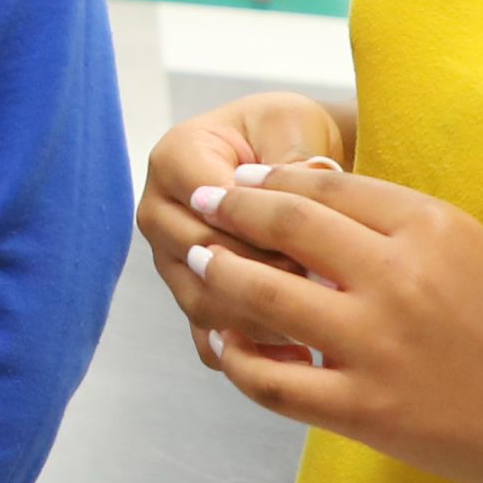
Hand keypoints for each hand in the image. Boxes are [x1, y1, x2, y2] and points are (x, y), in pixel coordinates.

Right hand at [140, 95, 348, 353]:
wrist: (285, 154)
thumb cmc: (288, 132)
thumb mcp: (294, 127)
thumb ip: (294, 160)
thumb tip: (311, 193)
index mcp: (175, 158)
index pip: (208, 206)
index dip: (260, 231)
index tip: (314, 246)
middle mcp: (160, 210)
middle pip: (201, 259)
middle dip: (263, 277)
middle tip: (323, 292)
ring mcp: (169, 257)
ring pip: (202, 302)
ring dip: (256, 320)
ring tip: (313, 329)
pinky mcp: (189, 293)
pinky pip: (207, 336)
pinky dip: (247, 352)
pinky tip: (295, 356)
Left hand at [162, 162, 482, 482]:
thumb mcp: (474, 250)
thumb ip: (400, 228)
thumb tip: (316, 211)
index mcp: (432, 228)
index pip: (329, 187)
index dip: (274, 179)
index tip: (244, 178)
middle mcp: (398, 278)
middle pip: (287, 225)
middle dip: (231, 208)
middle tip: (201, 199)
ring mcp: (375, 345)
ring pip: (264, 296)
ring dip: (218, 272)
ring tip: (196, 260)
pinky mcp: (363, 409)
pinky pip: (274, 381)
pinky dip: (239, 359)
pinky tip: (225, 345)